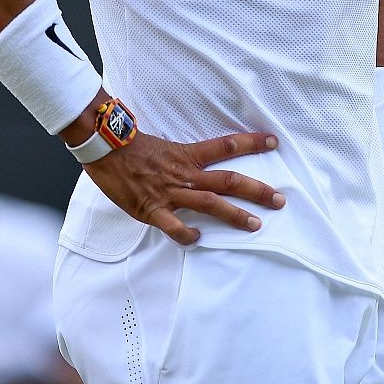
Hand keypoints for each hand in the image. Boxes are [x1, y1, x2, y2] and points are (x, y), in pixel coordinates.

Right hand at [83, 132, 284, 244]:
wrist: (104, 148)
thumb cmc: (131, 145)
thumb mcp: (164, 147)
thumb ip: (182, 159)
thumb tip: (198, 166)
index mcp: (188, 154)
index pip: (227, 146)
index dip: (252, 143)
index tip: (274, 143)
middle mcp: (185, 173)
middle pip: (229, 180)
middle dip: (257, 190)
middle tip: (280, 200)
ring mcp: (170, 192)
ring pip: (211, 204)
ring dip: (235, 215)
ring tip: (256, 225)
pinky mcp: (152, 209)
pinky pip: (174, 226)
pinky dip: (188, 235)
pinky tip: (199, 240)